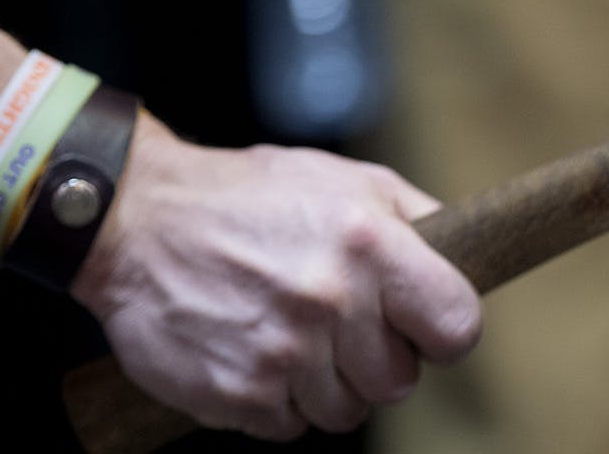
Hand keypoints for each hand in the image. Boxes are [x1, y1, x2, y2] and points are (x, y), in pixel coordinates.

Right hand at [71, 116, 480, 439]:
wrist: (137, 220)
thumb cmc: (250, 197)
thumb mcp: (347, 180)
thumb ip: (415, 217)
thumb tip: (470, 250)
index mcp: (369, 243)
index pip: (457, 325)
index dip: (444, 330)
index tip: (423, 324)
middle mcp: (330, 300)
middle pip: (400, 381)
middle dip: (378, 357)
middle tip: (341, 322)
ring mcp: (283, 353)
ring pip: (348, 412)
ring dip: (328, 383)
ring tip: (294, 332)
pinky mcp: (239, 394)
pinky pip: (290, 428)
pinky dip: (278, 400)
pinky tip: (258, 351)